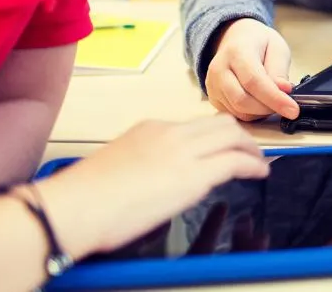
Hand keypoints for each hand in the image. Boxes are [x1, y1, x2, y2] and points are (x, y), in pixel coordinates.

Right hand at [36, 116, 268, 257]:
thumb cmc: (84, 199)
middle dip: (241, 136)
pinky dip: (253, 165)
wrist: (73, 208)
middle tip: (251, 151)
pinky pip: (234, 162)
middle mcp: (169, 133)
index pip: (195, 125)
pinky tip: (259, 173)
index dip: (216, 135)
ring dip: (251, 149)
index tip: (226, 145)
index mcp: (150, 129)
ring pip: (232, 136)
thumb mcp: (120, 165)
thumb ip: (145, 163)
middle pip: (220, 123)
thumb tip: (159, 177)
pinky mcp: (192, 175)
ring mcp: (182, 152)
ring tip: (259, 162)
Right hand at [206, 19, 297, 120]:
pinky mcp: (213, 98)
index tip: (293, 110)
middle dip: (269, 108)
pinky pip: (234, 114)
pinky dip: (252, 114)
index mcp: (236, 52)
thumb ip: (279, 70)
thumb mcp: (277, 48)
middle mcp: (219, 70)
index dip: (274, 99)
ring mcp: (213, 85)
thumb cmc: (259, 43)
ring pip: (238, 111)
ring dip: (261, 112)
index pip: (254, 81)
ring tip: (274, 99)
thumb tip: (283, 91)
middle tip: (287, 104)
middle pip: (242, 100)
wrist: (236, 39)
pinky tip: (261, 102)